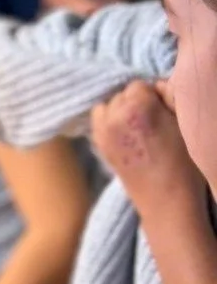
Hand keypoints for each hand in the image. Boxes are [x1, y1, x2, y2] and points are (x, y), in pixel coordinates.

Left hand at [91, 80, 205, 220]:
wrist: (167, 199)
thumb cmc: (184, 160)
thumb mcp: (185, 120)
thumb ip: (170, 95)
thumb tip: (157, 85)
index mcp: (137, 107)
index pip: (139, 84)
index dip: (154, 96)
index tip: (164, 111)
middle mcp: (113, 117)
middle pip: (122, 94)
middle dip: (136, 102)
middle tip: (154, 121)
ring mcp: (102, 133)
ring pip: (107, 106)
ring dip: (120, 111)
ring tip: (138, 127)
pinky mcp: (98, 146)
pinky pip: (99, 121)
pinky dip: (109, 122)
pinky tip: (126, 134)